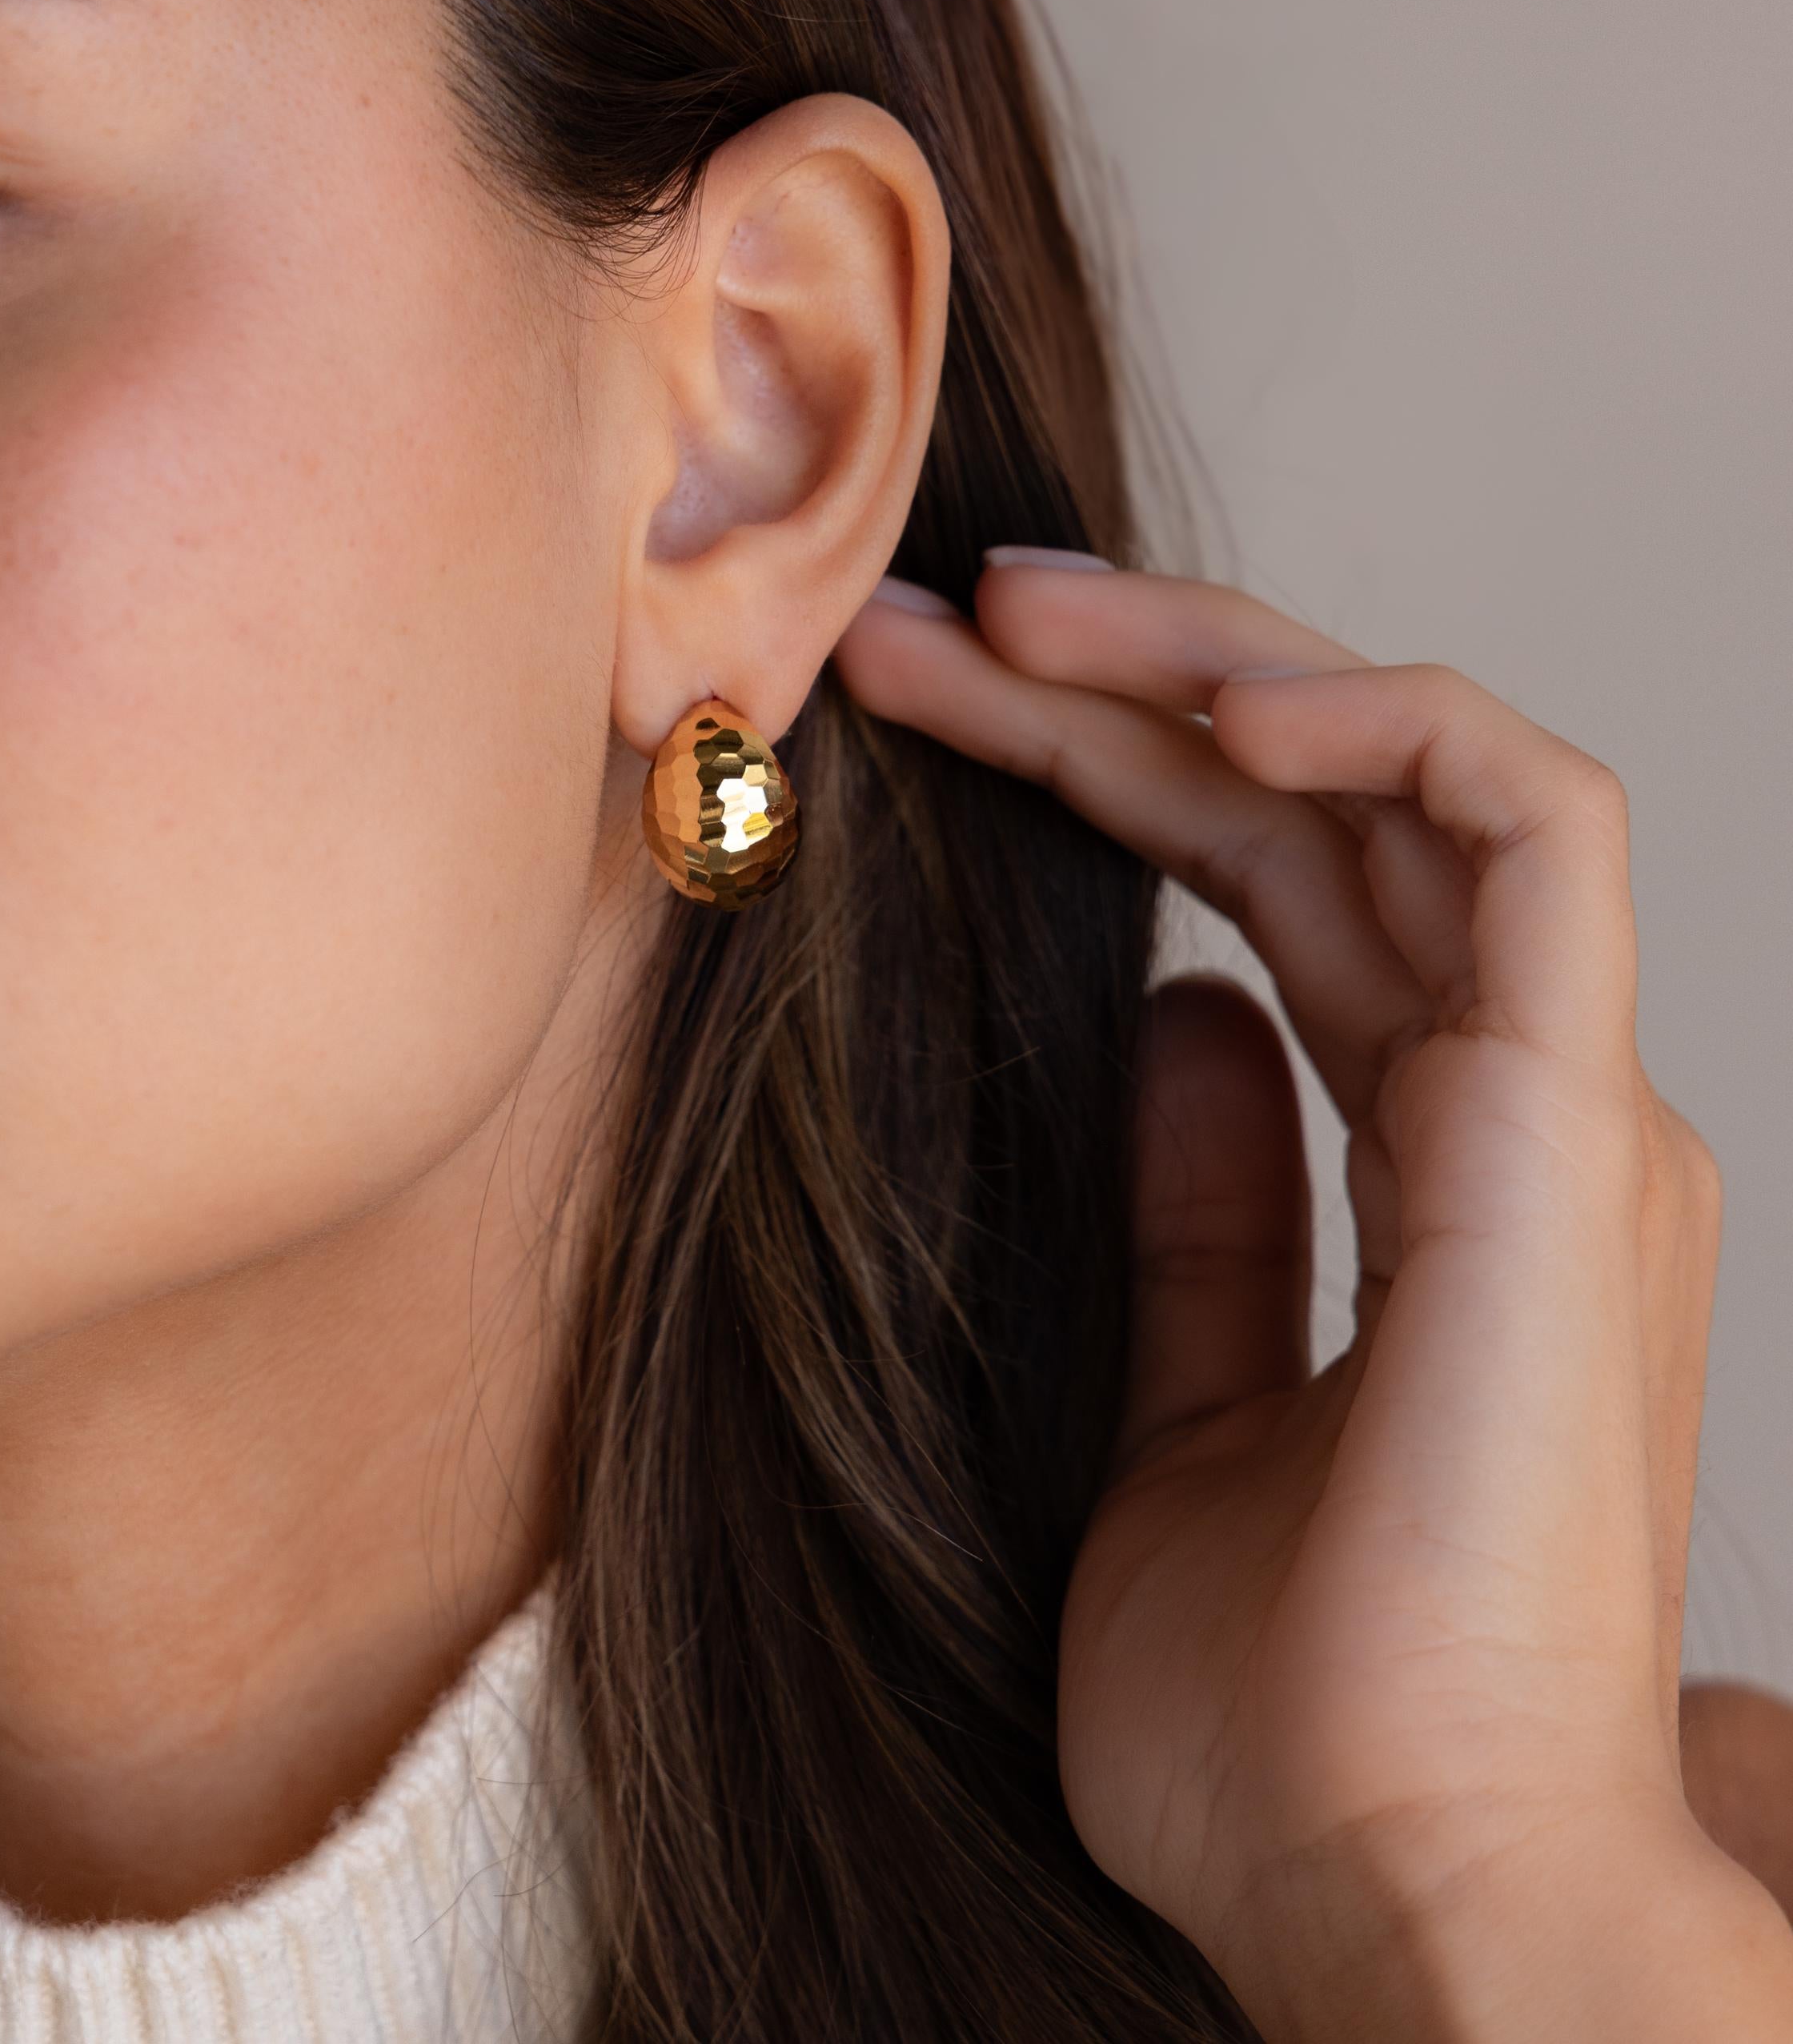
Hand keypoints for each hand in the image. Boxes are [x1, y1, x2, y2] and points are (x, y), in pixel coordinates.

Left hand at [835, 560, 1789, 2040]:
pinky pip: (1531, 826)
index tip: (929, 711)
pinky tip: (1210, 689)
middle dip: (1120, 687)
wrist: (1384, 1888)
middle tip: (925, 619)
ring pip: (1402, 776)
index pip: (1270, 889)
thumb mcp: (1180, 1401)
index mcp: (1438, 1171)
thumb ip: (1209, 1209)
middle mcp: (1516, 1110)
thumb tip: (1176, 1024)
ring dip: (1215, 662)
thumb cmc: (1282, 1705)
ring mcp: (1561, 1107)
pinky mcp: (1576, 1123)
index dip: (1106, 773)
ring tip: (1013, 615)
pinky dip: (1379, 722)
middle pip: (1314, 808)